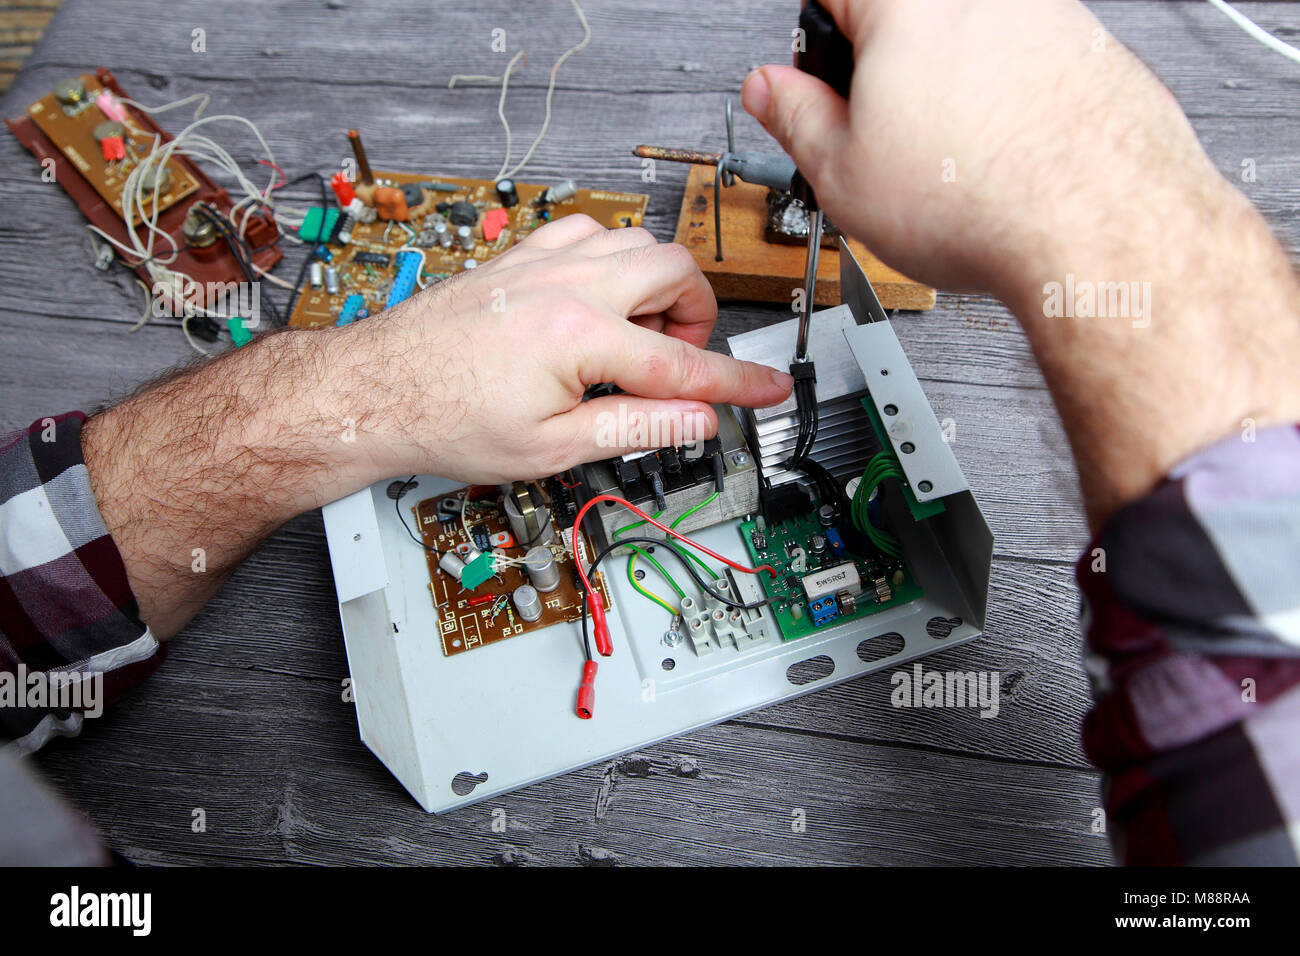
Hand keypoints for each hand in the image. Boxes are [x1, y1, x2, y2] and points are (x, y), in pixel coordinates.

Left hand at [333, 214, 793, 483]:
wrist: (375, 390)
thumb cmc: (444, 419)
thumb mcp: (549, 447)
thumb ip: (633, 428)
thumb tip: (693, 420)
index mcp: (578, 338)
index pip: (683, 363)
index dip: (736, 382)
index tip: (768, 389)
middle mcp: (565, 286)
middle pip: (675, 272)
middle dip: (696, 316)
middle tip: (678, 361)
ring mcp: (541, 263)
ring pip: (636, 242)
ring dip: (656, 286)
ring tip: (636, 337)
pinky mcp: (519, 257)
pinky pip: (589, 234)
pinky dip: (611, 262)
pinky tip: (597, 301)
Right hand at [741, 0, 1299, 529]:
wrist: (1099, 232)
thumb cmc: (982, 204)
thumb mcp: (842, 174)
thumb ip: (794, 118)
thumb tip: (771, 93)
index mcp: (908, 4)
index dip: (816, 51)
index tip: (818, 90)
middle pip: (905, 19)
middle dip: (884, 77)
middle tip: (878, 142)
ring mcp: (1047, 16)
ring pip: (969, 46)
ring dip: (947, 95)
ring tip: (946, 168)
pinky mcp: (1092, 52)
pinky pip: (1027, 70)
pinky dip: (1007, 108)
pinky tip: (999, 167)